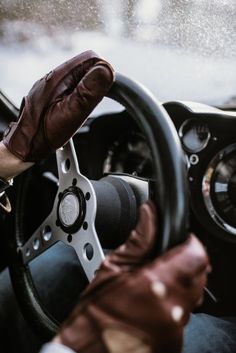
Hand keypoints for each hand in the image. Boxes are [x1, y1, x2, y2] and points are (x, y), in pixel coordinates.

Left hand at [0, 50, 113, 178]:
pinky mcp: (52, 93)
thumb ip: (88, 92)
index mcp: (60, 77)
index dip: (103, 73)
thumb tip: (107, 70)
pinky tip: (76, 109)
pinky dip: (79, 96)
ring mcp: (52, 85)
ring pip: (80, 78)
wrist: (25, 145)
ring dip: (88, 90)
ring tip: (82, 108)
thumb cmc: (43, 133)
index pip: (92, 59)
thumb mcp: (71, 114)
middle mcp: (55, 76)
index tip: (106, 91)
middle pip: (87, 67)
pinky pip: (72, 87)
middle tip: (93, 103)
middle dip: (96, 83)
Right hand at [54, 202, 208, 352]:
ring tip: (153, 283)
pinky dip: (172, 303)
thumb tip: (150, 214)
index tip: (181, 241)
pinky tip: (152, 302)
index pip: (196, 255)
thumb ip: (138, 239)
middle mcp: (171, 308)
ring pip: (193, 294)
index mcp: (156, 284)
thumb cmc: (95, 313)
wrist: (89, 350)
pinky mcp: (175, 340)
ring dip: (180, 284)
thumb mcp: (113, 268)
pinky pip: (183, 313)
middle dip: (185, 262)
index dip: (190, 243)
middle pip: (199, 274)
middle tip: (163, 261)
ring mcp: (175, 327)